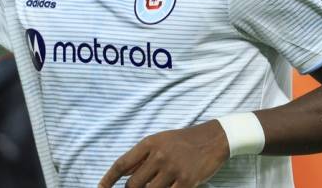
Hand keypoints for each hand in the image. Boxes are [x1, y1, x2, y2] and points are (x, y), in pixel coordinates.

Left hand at [98, 121, 229, 187]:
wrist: (213, 139)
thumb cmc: (183, 141)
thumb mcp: (159, 141)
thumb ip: (141, 157)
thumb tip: (122, 173)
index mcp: (149, 144)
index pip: (122, 164)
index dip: (108, 178)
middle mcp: (159, 156)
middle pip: (133, 184)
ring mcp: (173, 169)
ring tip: (152, 187)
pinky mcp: (187, 181)